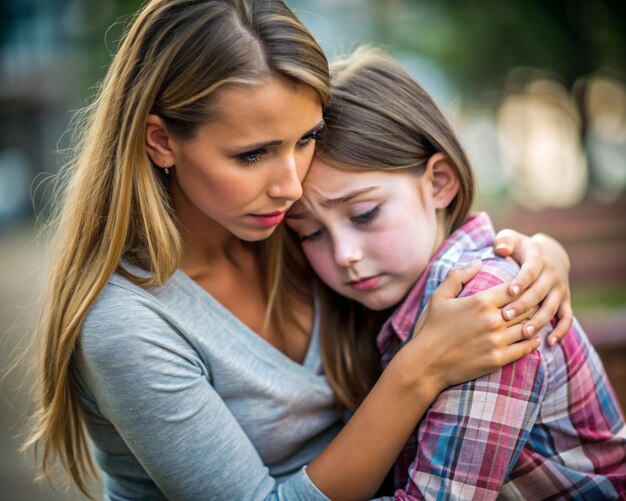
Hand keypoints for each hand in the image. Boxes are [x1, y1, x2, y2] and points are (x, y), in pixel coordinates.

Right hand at [404, 261, 539, 392]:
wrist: (426, 363)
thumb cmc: (431, 328)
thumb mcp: (439, 297)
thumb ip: (458, 276)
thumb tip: (478, 262)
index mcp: (480, 302)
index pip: (514, 289)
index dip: (522, 287)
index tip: (524, 287)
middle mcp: (492, 320)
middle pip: (525, 307)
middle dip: (530, 304)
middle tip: (535, 302)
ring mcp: (496, 341)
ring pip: (527, 328)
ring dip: (533, 323)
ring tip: (536, 319)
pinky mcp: (498, 359)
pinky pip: (524, 349)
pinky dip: (532, 343)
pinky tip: (534, 339)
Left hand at [494, 229, 572, 345]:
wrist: (550, 255)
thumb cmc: (520, 249)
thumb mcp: (512, 238)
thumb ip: (505, 241)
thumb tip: (501, 248)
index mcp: (537, 260)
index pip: (530, 270)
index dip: (522, 280)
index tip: (510, 291)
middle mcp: (551, 275)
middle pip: (539, 292)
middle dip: (523, 305)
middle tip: (506, 316)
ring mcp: (559, 290)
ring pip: (551, 308)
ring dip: (539, 321)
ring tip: (524, 332)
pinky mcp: (564, 302)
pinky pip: (567, 318)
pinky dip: (561, 331)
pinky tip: (549, 343)